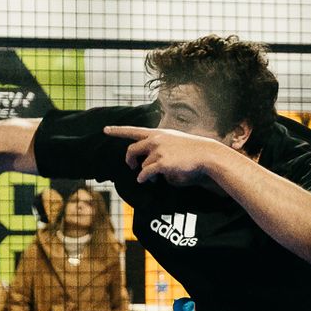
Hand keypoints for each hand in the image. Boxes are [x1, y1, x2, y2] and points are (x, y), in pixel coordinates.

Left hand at [105, 126, 229, 187]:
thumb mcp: (174, 141)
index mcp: (157, 133)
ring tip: (153, 177)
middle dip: (129, 160)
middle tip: (131, 166)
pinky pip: (146, 174)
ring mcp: (158, 151)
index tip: (105, 129)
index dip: (117, 130)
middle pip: (132, 150)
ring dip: (145, 173)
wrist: (205, 154)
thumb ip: (160, 146)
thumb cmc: (192, 150)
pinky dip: (144, 178)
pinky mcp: (162, 163)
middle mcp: (155, 140)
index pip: (133, 130)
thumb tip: (151, 160)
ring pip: (142, 165)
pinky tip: (145, 180)